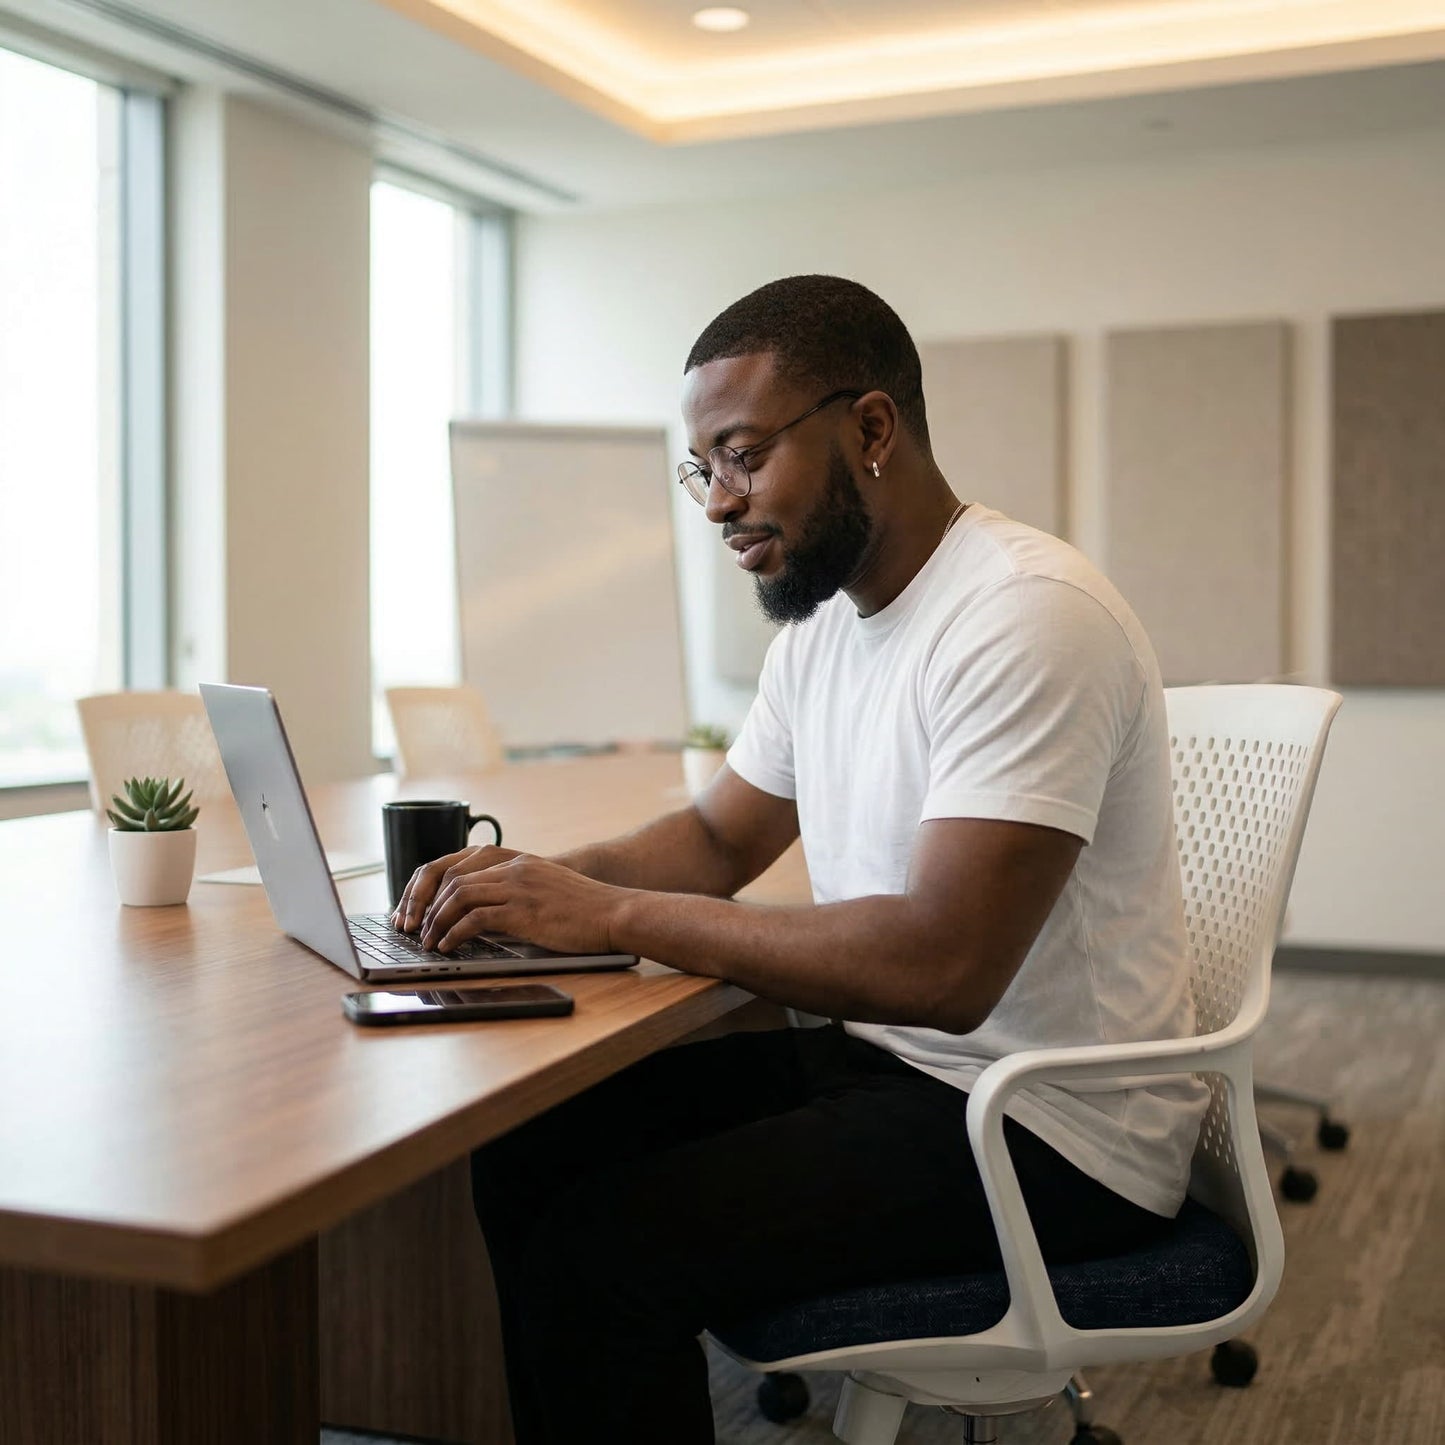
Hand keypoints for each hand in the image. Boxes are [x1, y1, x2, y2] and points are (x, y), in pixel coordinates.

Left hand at [416, 853, 631, 955]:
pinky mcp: (524, 911)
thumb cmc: (584, 910)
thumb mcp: (545, 889)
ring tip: (427, 942)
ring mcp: (519, 887)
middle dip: (426, 905)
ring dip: (436, 921)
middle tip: (413, 928)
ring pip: (459, 896)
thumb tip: (480, 915)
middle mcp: (514, 867)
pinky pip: (475, 919)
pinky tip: (448, 946)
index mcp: (517, 860)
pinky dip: (454, 934)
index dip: (432, 887)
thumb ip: (515, 891)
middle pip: (452, 878)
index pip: (459, 864)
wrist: (614, 912)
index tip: (419, 908)